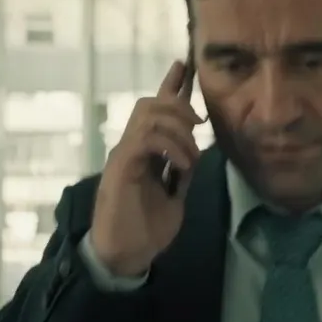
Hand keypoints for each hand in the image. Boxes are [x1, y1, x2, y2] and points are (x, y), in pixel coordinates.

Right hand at [90, 60, 203, 276]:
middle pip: (150, 104)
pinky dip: (169, 147)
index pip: (156, 111)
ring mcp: (124, 155)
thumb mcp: (174, 196)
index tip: (185, 65)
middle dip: (179, 105)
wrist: (126, 255)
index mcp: (144, 152)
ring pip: (148, 116)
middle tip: (199, 125)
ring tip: (191, 156)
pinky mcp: (122, 168)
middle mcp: (130, 147)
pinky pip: (145, 140)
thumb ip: (180, 172)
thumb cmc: (146, 229)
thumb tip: (195, 152)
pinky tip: (182, 165)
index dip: (170, 87)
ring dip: (178, 130)